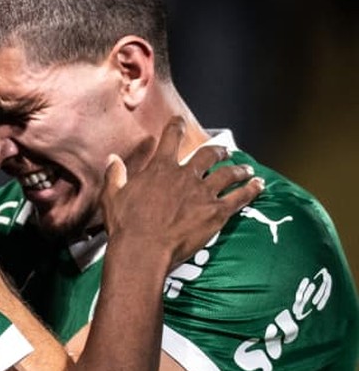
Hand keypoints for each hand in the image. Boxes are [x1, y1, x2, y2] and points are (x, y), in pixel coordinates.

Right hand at [102, 118, 263, 267]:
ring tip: (245, 169)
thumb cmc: (126, 226)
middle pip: (208, 155)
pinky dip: (250, 189)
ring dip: (238, 169)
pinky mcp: (216, 212)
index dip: (176, 127)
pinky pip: (239, 197)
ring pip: (227, 173)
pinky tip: (258, 185)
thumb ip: (115, 175)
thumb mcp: (112, 197)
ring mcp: (203, 193)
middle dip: (217, 151)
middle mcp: (185, 175)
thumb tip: (112, 159)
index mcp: (160, 169)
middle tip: (223, 151)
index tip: (179, 121)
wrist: (144, 249)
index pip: (171, 138)